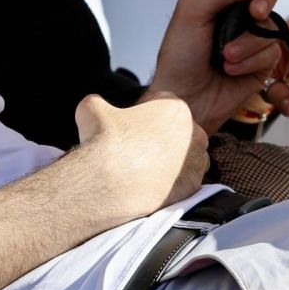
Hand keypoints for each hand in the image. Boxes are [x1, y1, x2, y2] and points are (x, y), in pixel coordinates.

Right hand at [74, 92, 208, 217]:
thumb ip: (100, 102)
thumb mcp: (93, 108)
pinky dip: (170, 183)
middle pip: (178, 131)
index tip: (130, 126)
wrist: (107, 182)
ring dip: (170, 160)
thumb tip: (96, 104)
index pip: (162, 104)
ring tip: (142, 169)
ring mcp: (196, 162)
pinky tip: (149, 185)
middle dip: (161, 137)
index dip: (144, 113)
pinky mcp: (192, 187)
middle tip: (137, 150)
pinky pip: (184, 181)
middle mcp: (194, 134)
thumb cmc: (103, 141)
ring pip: (185, 157)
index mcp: (176, 108)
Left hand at [147, 0, 288, 132]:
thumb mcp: (193, 11)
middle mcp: (237, 5)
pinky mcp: (263, 56)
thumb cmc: (179, 55)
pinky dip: (252, 59)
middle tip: (253, 15)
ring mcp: (252, 31)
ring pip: (272, 21)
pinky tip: (232, 70)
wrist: (184, 101)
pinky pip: (273, 48)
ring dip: (248, 42)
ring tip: (225, 58)